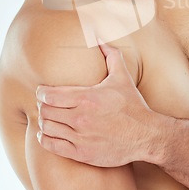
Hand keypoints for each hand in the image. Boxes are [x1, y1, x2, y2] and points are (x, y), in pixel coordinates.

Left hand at [36, 40, 154, 166]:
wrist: (146, 135)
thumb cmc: (132, 105)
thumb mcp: (122, 77)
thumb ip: (110, 54)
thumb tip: (98, 35)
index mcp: (87, 97)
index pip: (50, 95)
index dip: (41, 92)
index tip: (43, 92)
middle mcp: (81, 118)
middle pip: (45, 111)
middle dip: (42, 106)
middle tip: (45, 105)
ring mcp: (81, 137)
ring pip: (46, 128)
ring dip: (43, 122)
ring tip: (47, 118)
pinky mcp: (82, 153)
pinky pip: (52, 146)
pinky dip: (44, 139)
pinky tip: (46, 134)